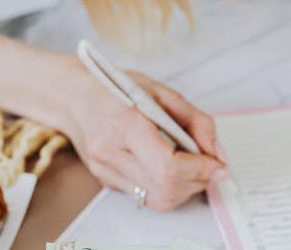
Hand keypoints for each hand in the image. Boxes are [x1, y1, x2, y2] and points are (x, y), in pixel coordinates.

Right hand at [63, 65, 224, 211]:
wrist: (73, 98)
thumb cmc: (114, 89)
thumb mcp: (161, 92)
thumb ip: (195, 120)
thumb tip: (215, 152)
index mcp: (125, 124)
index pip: (167, 166)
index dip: (200, 170)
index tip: (217, 163)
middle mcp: (112, 154)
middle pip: (165, 189)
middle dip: (198, 181)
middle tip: (210, 165)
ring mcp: (106, 172)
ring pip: (157, 200)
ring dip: (185, 189)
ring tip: (193, 167)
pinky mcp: (107, 182)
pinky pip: (145, 196)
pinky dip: (168, 187)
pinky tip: (171, 168)